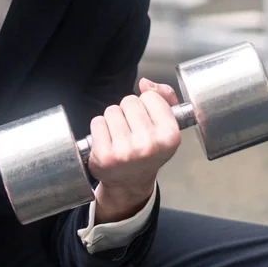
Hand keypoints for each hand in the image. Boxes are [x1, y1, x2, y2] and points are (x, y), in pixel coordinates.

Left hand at [88, 80, 180, 223]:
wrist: (130, 183)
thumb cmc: (148, 150)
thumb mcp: (166, 125)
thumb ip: (164, 96)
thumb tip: (145, 83)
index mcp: (170, 135)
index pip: (151, 96)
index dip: (147, 105)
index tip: (148, 122)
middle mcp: (150, 145)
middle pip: (130, 101)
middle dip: (129, 112)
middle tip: (132, 131)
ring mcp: (126, 151)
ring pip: (112, 110)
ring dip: (113, 120)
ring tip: (120, 137)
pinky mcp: (105, 156)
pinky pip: (97, 122)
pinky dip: (100, 129)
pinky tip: (108, 142)